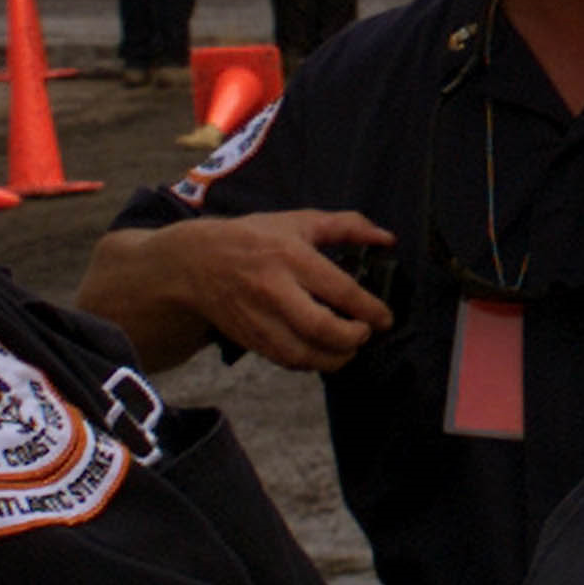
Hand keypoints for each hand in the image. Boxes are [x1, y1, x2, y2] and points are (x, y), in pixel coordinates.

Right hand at [178, 208, 396, 370]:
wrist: (196, 263)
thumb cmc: (254, 238)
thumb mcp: (299, 222)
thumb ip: (347, 227)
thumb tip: (387, 239)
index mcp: (290, 256)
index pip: (339, 288)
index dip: (369, 308)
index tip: (386, 318)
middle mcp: (274, 290)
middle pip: (320, 327)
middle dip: (352, 338)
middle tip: (366, 334)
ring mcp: (258, 318)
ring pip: (301, 353)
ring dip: (334, 359)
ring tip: (349, 348)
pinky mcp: (249, 338)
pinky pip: (285, 361)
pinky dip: (310, 363)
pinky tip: (323, 353)